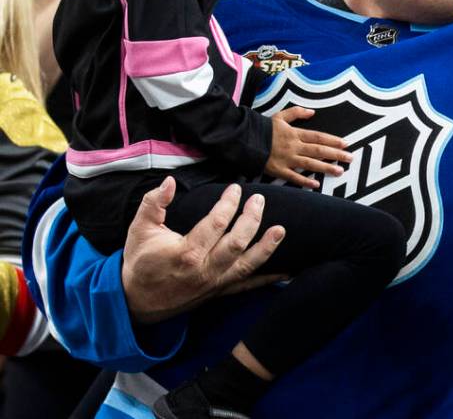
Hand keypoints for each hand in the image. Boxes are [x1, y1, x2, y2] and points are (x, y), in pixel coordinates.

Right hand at [123, 178, 284, 323]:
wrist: (136, 301)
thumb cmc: (140, 262)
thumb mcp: (139, 229)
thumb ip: (153, 204)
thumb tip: (168, 182)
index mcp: (186, 253)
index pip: (216, 224)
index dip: (229, 204)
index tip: (235, 188)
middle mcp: (204, 270)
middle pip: (237, 243)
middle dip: (252, 219)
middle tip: (259, 199)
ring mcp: (214, 283)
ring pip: (247, 265)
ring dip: (267, 247)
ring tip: (282, 230)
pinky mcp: (219, 292)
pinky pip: (247, 286)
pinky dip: (267, 278)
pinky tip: (287, 270)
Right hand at [265, 106, 350, 189]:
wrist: (243, 139)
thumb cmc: (262, 128)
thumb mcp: (280, 116)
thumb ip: (296, 113)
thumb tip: (312, 112)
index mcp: (295, 133)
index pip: (318, 137)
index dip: (333, 140)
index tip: (346, 144)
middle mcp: (293, 146)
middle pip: (318, 150)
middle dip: (336, 154)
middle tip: (350, 158)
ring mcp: (286, 159)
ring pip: (309, 164)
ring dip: (325, 168)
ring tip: (339, 171)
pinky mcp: (278, 169)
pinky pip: (293, 177)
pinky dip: (304, 181)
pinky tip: (316, 184)